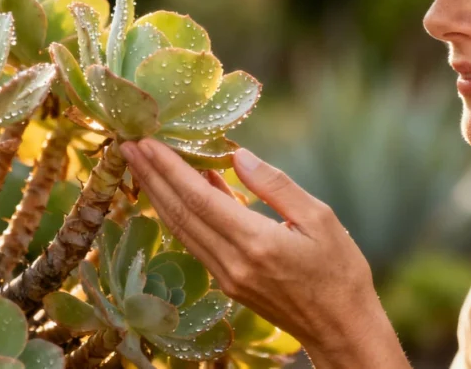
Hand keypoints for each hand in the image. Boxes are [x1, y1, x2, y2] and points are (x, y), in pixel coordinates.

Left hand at [119, 138, 410, 367]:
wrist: (342, 328)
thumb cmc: (340, 270)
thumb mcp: (319, 218)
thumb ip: (276, 186)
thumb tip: (238, 156)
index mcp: (256, 242)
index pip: (199, 199)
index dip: (169, 169)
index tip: (146, 142)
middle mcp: (233, 263)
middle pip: (180, 214)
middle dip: (152, 177)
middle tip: (128, 146)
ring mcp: (227, 277)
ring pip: (182, 230)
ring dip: (159, 196)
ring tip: (142, 166)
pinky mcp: (229, 284)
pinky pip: (196, 243)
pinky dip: (181, 215)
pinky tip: (179, 194)